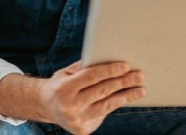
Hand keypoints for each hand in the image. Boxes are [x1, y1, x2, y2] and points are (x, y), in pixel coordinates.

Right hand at [0, 61, 144, 134]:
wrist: (44, 106)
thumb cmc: (60, 84)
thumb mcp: (67, 73)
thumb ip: (85, 67)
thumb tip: (109, 58)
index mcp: (64, 89)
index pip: (91, 77)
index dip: (109, 71)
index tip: (126, 65)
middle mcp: (69, 106)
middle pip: (102, 91)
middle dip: (123, 82)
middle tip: (140, 76)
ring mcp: (76, 120)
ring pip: (106, 106)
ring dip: (126, 96)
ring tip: (141, 90)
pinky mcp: (82, 130)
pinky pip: (103, 115)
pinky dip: (115, 105)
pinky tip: (127, 98)